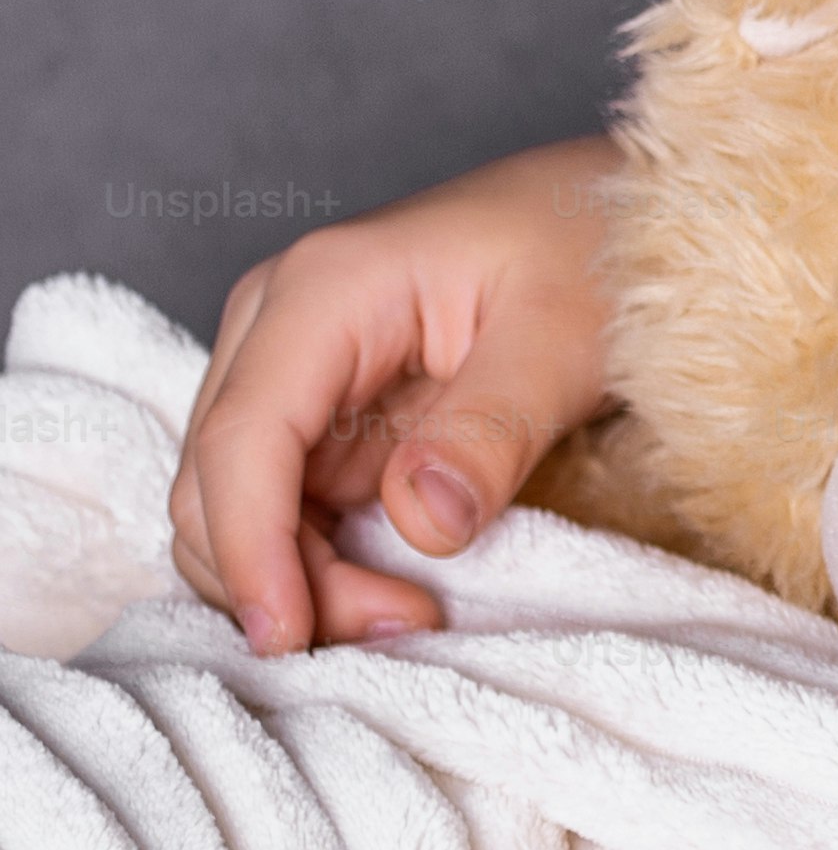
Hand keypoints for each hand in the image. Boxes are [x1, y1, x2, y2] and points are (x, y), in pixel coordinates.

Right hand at [169, 133, 624, 652]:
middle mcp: (280, 329)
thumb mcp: (563, 339)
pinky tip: (399, 592)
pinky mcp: (327, 417)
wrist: (610, 214)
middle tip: (404, 626)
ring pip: (238, 507)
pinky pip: (289, 508)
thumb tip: (421, 522)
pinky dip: (321, 565)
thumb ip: (492, 429)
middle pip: (215, 482)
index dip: (251, 549)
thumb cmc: (591, 252)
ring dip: (299, 581)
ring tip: (414, 614)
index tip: (288, 635)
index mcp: (323, 292)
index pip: (243, 439)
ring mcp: (296, 375)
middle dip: (278, 577)